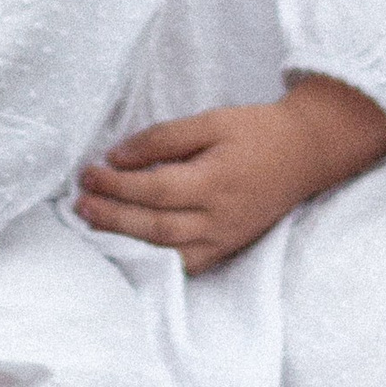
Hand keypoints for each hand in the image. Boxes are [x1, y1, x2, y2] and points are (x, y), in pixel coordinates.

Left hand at [77, 79, 385, 273]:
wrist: (306, 153)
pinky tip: (128, 250)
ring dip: (125, 242)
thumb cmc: (257, 131)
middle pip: (155, 227)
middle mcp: (220, 218)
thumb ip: (163, 139)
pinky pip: (185, 266)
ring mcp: (225, 240)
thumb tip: (116, 157)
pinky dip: (154, 262)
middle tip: (79, 204)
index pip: (155, 189)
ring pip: (167, 253)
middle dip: (111, 217)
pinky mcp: (228, 249)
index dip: (117, 185)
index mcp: (217, 181)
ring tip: (92, 225)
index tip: (88, 173)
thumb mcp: (211, 120)